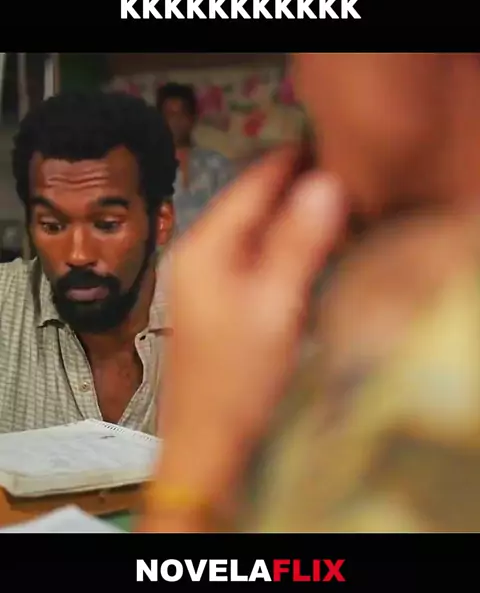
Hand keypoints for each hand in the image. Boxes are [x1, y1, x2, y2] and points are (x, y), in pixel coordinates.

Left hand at [143, 146, 343, 528]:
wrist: (206, 445)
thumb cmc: (237, 380)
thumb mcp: (277, 307)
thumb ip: (300, 242)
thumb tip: (326, 184)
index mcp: (205, 247)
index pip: (253, 182)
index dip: (294, 161)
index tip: (332, 146)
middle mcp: (197, 255)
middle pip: (252, 204)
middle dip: (296, 191)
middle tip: (344, 184)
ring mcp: (203, 281)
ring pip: (254, 232)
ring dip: (291, 221)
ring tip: (335, 214)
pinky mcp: (214, 304)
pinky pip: (252, 260)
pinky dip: (281, 251)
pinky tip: (308, 257)